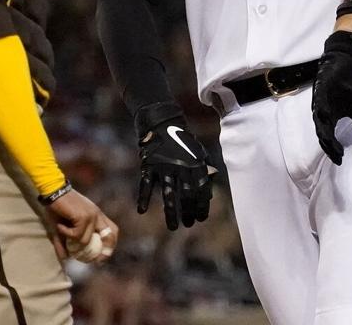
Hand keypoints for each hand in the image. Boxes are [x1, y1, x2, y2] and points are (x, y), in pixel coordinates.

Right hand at [46, 189, 118, 263]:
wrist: (53, 191)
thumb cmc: (58, 208)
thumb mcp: (62, 228)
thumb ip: (64, 242)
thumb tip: (65, 258)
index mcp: (97, 215)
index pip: (112, 230)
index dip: (111, 245)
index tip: (102, 257)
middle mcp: (97, 215)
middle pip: (110, 235)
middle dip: (105, 251)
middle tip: (94, 261)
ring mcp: (91, 215)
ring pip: (86, 240)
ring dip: (72, 242)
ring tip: (62, 233)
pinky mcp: (83, 216)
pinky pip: (76, 235)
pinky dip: (66, 234)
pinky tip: (60, 226)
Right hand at [136, 115, 214, 229]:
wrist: (162, 124)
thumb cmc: (183, 142)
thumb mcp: (199, 152)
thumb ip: (205, 169)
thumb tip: (209, 190)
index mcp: (195, 164)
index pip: (202, 190)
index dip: (202, 206)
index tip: (201, 218)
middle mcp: (181, 167)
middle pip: (186, 195)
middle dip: (189, 212)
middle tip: (188, 225)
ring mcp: (164, 167)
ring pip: (168, 193)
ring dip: (171, 212)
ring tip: (173, 227)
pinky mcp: (149, 165)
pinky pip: (145, 184)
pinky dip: (143, 197)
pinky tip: (142, 210)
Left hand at [312, 31, 351, 164]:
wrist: (345, 65)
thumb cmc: (348, 88)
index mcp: (329, 118)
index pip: (328, 138)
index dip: (333, 149)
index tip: (341, 160)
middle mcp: (322, 112)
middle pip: (322, 132)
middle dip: (329, 144)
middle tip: (337, 154)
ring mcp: (319, 100)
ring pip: (318, 118)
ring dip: (323, 130)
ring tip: (330, 141)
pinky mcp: (320, 88)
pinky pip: (319, 99)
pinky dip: (321, 108)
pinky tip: (326, 115)